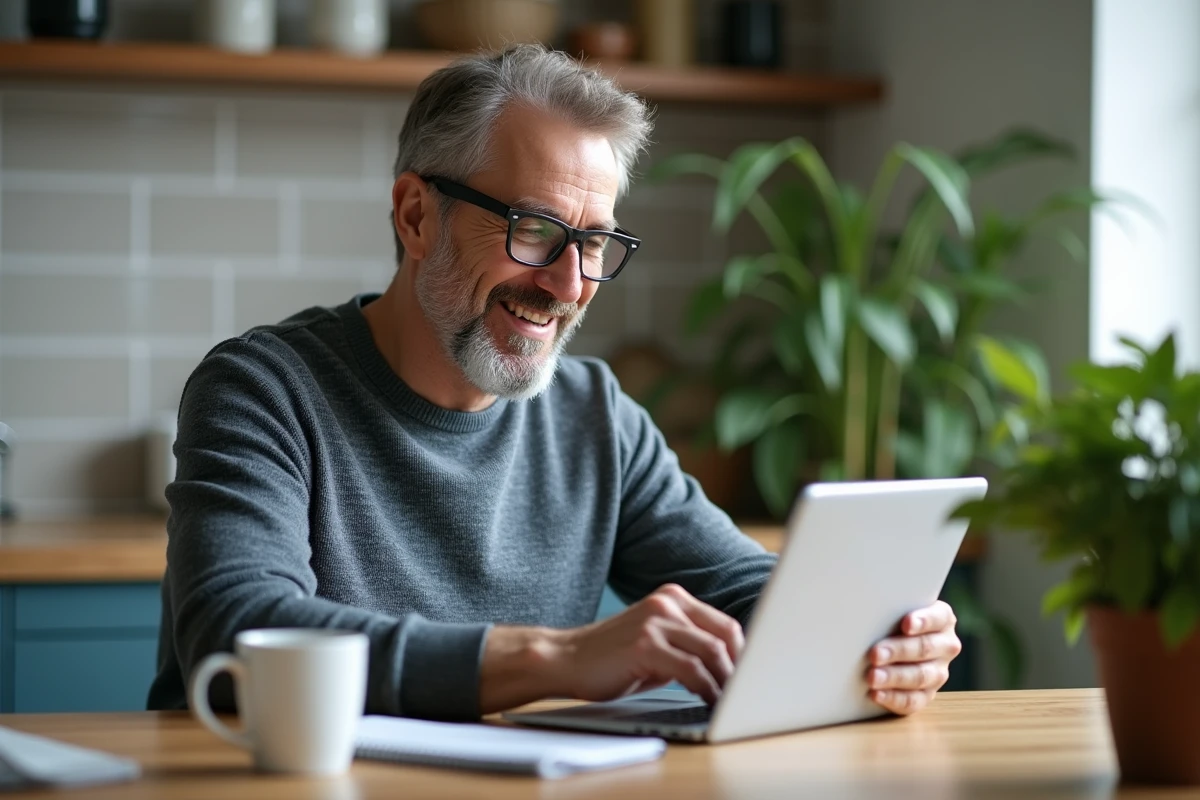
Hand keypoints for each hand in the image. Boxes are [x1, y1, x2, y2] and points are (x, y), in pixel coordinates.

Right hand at [555, 584, 743, 704]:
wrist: (566, 658)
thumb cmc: (612, 658)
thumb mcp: (655, 641)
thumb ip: (687, 644)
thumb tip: (728, 667)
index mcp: (672, 598)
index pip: (724, 623)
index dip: (744, 653)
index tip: (751, 677)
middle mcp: (666, 603)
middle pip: (725, 633)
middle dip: (740, 667)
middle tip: (745, 693)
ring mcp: (655, 621)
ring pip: (712, 651)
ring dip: (726, 681)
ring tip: (730, 702)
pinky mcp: (645, 644)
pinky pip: (691, 668)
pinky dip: (706, 688)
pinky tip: (708, 700)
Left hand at [866, 600, 960, 715]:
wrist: (891, 642)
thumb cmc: (890, 619)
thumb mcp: (894, 609)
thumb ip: (888, 608)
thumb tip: (860, 605)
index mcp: (942, 619)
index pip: (937, 617)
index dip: (923, 621)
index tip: (906, 624)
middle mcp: (945, 645)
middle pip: (925, 648)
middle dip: (898, 651)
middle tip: (874, 654)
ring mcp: (939, 672)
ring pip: (920, 676)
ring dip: (894, 677)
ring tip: (872, 677)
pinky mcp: (928, 694)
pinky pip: (914, 700)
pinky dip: (893, 698)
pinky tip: (876, 694)